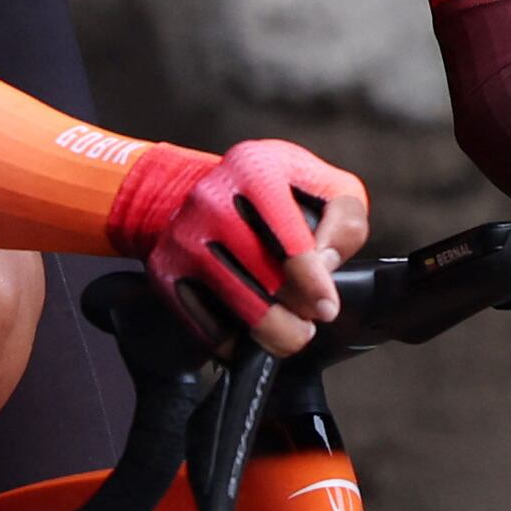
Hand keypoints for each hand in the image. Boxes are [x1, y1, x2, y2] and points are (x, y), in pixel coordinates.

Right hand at [129, 137, 370, 354]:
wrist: (190, 189)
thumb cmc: (267, 192)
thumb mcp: (320, 184)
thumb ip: (344, 219)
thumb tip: (327, 264)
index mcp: (255, 170)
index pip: (290, 240)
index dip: (313, 283)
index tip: (327, 308)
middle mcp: (212, 200)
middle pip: (264, 277)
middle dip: (295, 310)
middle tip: (309, 321)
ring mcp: (184, 236)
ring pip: (236, 303)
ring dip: (270, 331)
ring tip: (289, 334)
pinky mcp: (165, 269)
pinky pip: (203, 321)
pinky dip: (233, 340)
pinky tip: (252, 338)